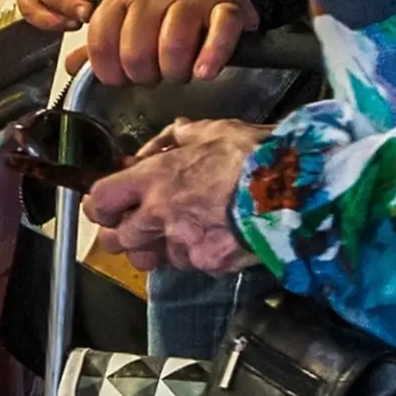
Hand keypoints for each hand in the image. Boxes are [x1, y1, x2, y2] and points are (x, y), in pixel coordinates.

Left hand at [79, 118, 260, 275]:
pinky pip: (193, 265)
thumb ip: (172, 140)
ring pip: (155, 258)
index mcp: (154, 179)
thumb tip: (148, 151)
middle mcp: (160, 215)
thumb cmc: (254, 154)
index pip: (101, 201)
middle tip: (138, 226)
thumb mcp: (211, 130)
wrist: (295, 187)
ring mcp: (183, 244)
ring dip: (162, 249)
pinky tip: (218, 238)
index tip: (107, 206)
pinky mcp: (209, 264)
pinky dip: (200, 255)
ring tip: (184, 232)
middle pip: (117, 241)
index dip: (100, 207)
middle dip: (123, 235)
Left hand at [83, 0, 258, 83]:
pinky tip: (204, 71)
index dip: (108, 72)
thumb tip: (72, 68)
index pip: (102, 42)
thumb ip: (100, 42)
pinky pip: (220, 32)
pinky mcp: (225, 5)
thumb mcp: (123, 11)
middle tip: (153, 75)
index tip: (120, 79)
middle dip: (143, 75)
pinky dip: (212, 56)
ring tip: (178, 73)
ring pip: (174, 44)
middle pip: (136, 51)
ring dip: (174, 71)